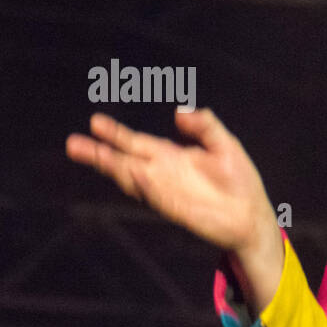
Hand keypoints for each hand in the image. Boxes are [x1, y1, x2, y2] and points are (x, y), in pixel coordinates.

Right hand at [65, 109, 275, 254]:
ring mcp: (167, 192)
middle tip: (73, 144)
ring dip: (116, 168)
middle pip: (124, 160)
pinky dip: (145, 183)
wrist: (252, 215)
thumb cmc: (239, 181)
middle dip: (100, 153)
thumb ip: (205, 125)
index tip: (94, 122)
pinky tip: (135, 171)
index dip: (115, 133)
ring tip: (96, 155)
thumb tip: (179, 110)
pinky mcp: (177, 208)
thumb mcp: (225, 144)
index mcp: (171, 156)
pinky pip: (156, 195)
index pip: (137, 142)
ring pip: (133, 179)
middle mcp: (163, 173)